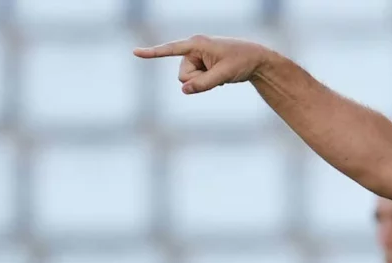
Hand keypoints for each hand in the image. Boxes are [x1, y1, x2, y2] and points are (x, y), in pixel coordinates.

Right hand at [134, 35, 273, 94]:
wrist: (256, 59)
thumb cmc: (241, 61)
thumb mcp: (223, 75)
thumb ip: (203, 84)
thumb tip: (184, 90)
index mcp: (197, 44)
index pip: (171, 49)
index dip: (152, 52)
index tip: (135, 52)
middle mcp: (193, 48)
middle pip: (183, 75)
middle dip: (197, 81)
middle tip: (217, 75)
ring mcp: (196, 57)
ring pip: (188, 80)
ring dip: (203, 82)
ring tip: (220, 74)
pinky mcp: (200, 64)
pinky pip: (195, 80)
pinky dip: (206, 82)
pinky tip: (219, 76)